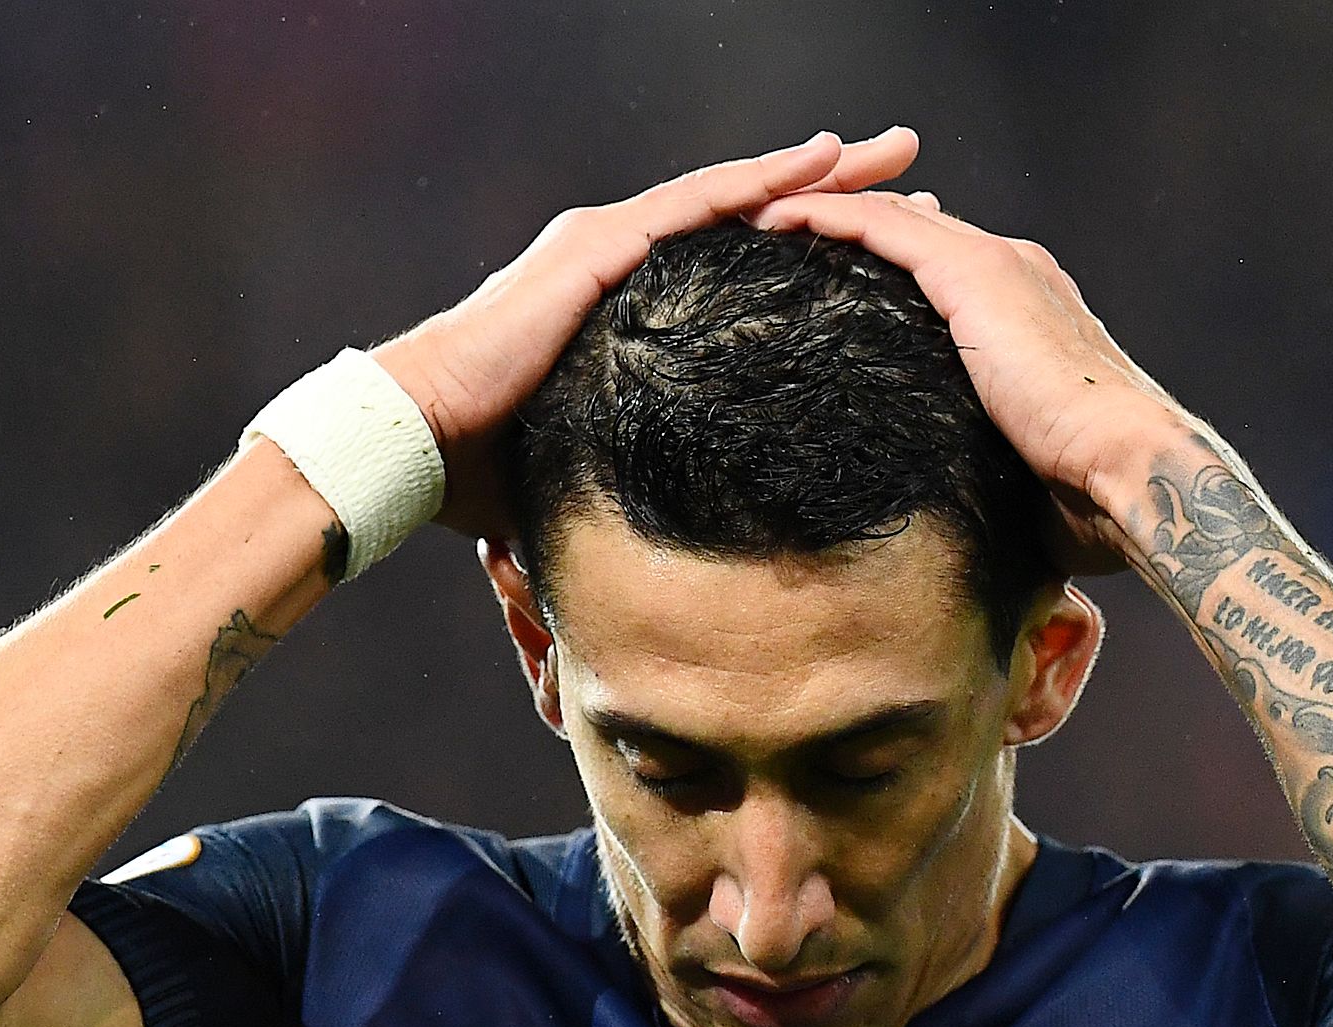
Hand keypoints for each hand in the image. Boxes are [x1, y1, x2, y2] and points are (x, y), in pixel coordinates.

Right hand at [377, 129, 921, 538]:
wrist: (422, 437)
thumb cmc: (489, 468)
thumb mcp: (594, 465)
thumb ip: (638, 486)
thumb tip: (666, 569)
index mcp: (628, 300)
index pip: (738, 259)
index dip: (811, 244)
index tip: (885, 242)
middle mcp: (625, 256)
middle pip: (752, 213)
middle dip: (836, 190)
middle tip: (910, 167)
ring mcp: (613, 243)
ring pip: (736, 194)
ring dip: (818, 172)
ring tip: (889, 152)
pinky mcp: (600, 246)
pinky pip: (698, 205)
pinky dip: (762, 180)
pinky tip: (820, 161)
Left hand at [745, 187, 1191, 572]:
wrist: (1130, 470)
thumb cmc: (1089, 496)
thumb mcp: (1024, 469)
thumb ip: (985, 462)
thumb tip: (956, 516)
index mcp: (1030, 311)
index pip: (940, 270)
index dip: (881, 265)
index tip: (826, 279)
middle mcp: (1015, 271)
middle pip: (912, 231)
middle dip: (845, 227)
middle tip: (775, 234)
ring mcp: (996, 266)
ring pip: (890, 217)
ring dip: (820, 210)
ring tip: (755, 216)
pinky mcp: (974, 276)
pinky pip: (881, 229)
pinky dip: (824, 217)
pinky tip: (773, 219)